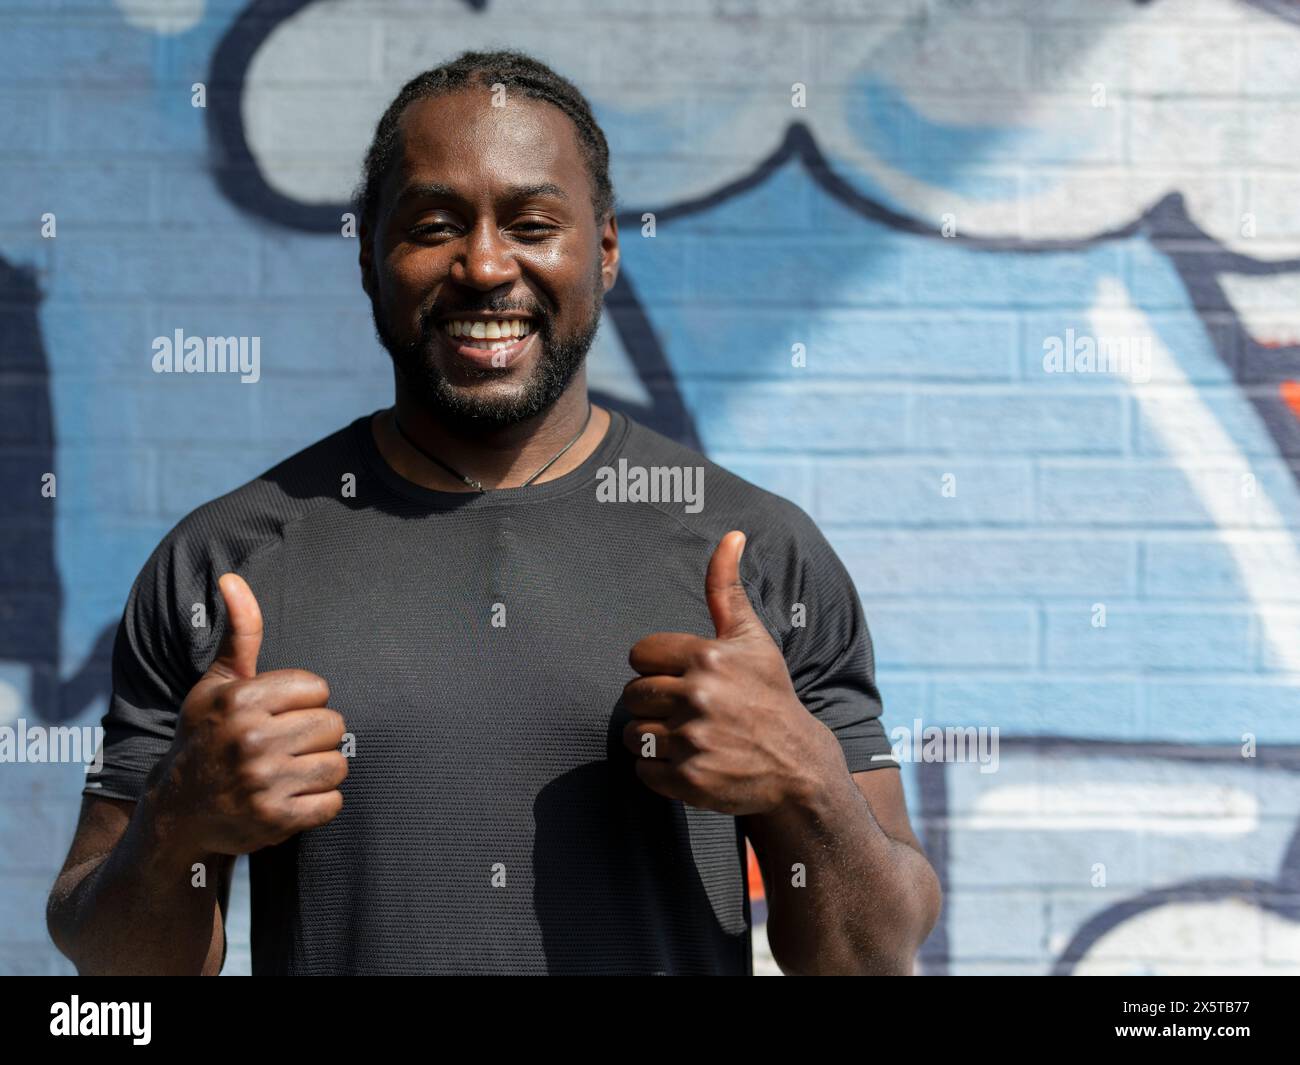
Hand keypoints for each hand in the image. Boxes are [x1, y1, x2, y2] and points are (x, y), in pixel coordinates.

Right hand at [153, 573, 347, 855]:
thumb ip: (239, 633)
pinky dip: (320, 803)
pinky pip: (334, 802)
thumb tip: (232, 579)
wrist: (179, 812)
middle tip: (285, 746)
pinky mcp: (275, 821)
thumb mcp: (217, 684)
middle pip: (334, 725)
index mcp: (239, 700)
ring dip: (320, 770)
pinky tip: (291, 798)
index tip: (277, 715)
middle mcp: (249, 739)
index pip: (318, 689)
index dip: (304, 703)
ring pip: (338, 764)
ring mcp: (262, 783)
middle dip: (315, 736)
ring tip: (289, 771)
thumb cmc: (206, 736)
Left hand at [622, 531, 842, 815]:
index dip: (656, 668)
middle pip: (631, 696)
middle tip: (687, 711)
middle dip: (653, 703)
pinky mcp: (690, 780)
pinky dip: (659, 772)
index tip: (683, 679)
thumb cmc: (769, 695)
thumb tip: (731, 534)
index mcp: (708, 657)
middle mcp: (700, 696)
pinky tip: (689, 763)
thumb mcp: (752, 638)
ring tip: (687, 738)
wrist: (798, 765)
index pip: (638, 656)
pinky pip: (643, 771)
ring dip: (652, 739)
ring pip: (634, 734)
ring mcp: (694, 740)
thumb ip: (727, 588)